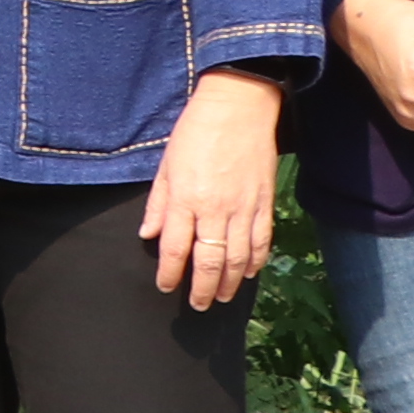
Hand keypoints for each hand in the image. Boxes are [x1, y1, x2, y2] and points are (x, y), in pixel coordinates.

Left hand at [135, 71, 281, 308]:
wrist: (239, 107)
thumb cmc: (195, 132)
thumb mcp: (166, 165)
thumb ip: (158, 204)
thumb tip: (149, 236)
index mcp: (186, 199)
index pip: (176, 248)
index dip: (170, 273)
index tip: (166, 286)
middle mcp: (215, 209)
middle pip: (210, 261)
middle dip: (203, 288)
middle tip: (198, 305)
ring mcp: (244, 208)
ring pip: (239, 257)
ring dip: (231, 282)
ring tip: (223, 297)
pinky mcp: (265, 202)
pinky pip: (262, 240)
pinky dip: (256, 260)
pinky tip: (250, 272)